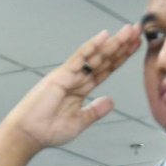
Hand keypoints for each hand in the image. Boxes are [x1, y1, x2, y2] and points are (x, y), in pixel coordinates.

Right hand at [1, 24, 141, 153]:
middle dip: (121, 45)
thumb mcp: (79, 122)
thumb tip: (110, 102)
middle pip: (103, 59)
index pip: (105, 70)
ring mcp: (68, 76)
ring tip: (129, 31)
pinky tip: (104, 36)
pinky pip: (78, 59)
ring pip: (95, 56)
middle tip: (137, 31)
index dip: (120, 58)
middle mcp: (75, 80)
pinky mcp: (60, 76)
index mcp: (80, 90)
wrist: (28, 135)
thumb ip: (94, 111)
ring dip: (113, 43)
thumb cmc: (47, 131)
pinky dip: (91, 47)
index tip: (134, 46)